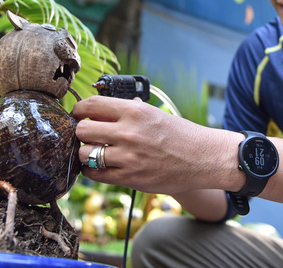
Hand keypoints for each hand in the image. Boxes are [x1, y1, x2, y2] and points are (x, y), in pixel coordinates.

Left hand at [72, 95, 241, 194]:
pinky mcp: (130, 177)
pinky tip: (100, 166)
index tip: (78, 114)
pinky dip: (92, 170)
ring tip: (94, 151)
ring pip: (84, 154)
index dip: (79, 110)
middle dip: (81, 132)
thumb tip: (100, 110)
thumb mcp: (153, 113)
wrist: (203, 158)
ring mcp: (128, 157)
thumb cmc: (179, 134)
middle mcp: (128, 133)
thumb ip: (126, 111)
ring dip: (85, 153)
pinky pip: (95, 174)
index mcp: (134, 111)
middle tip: (87, 135)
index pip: (91, 105)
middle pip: (82, 131)